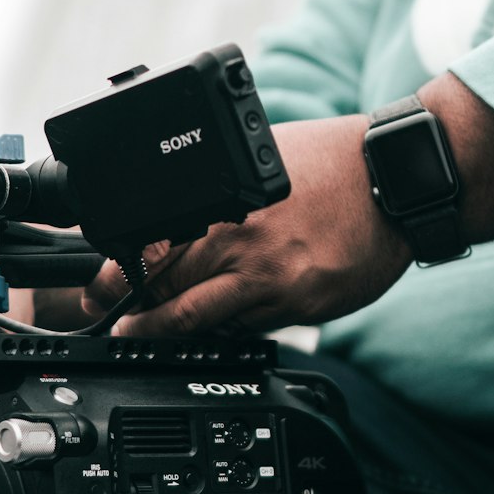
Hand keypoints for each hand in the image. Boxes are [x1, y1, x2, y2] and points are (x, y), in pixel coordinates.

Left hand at [83, 115, 412, 337]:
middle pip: (167, 287)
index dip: (118, 275)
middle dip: (132, 309)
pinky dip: (224, 329)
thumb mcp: (263, 159)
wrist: (397, 181)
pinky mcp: (296, 302)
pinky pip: (246, 326)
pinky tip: (212, 327)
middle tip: (110, 321)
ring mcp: (269, 277)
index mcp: (226, 204)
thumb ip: (221, 192)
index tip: (96, 292)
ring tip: (142, 334)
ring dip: (165, 330)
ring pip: (199, 317)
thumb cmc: (334, 163)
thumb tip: (178, 215)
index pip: (154, 245)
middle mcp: (241, 242)